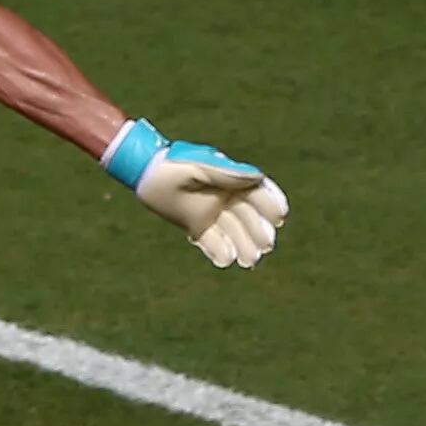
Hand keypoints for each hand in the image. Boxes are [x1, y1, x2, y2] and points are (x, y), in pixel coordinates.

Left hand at [102, 119, 285, 268]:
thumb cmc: (174, 164)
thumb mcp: (201, 167)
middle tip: (266, 246)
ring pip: (233, 232)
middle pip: (248, 218)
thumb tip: (257, 177)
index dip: (270, 204)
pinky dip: (219, 251)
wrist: (145, 174)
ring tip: (250, 260)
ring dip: (243, 246)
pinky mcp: (196, 227)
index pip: (257, 194)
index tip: (280, 217)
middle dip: (258, 232)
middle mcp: (225, 198)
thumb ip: (227, 174)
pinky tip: (226, 260)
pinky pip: (211, 242)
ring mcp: (212, 214)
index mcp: (231, 180)